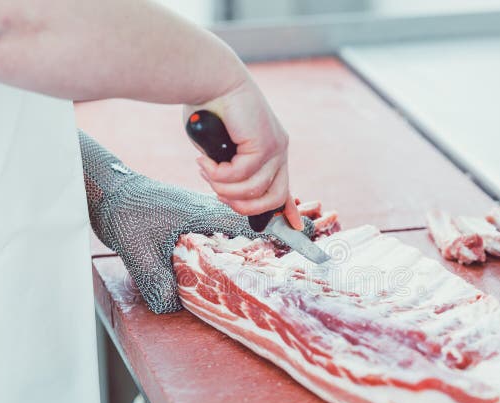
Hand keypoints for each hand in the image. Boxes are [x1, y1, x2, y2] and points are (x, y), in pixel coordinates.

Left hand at [79, 130, 313, 313]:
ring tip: (280, 267)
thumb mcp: (139, 253)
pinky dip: (238, 247)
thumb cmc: (125, 214)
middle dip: (280, 246)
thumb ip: (159, 284)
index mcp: (212, 215)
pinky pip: (227, 234)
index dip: (287, 238)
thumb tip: (176, 310)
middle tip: (306, 263)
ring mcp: (208, 215)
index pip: (260, 226)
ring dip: (260, 248)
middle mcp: (216, 213)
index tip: (310, 251)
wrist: (108, 189)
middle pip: (259, 229)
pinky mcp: (197, 219)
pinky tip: (238, 266)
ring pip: (244, 233)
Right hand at [184, 75, 303, 230]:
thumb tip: (225, 190)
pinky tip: (206, 160)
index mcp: (270, 150)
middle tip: (217, 193)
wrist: (210, 78)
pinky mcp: (265, 142)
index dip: (288, 210)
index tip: (294, 227)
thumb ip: (226, 169)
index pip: (284, 186)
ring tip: (205, 170)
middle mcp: (278, 149)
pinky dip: (219, 174)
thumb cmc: (207, 109)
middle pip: (273, 197)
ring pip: (254, 190)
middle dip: (243, 206)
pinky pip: (242, 175)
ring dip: (223, 187)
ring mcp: (275, 146)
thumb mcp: (219, 148)